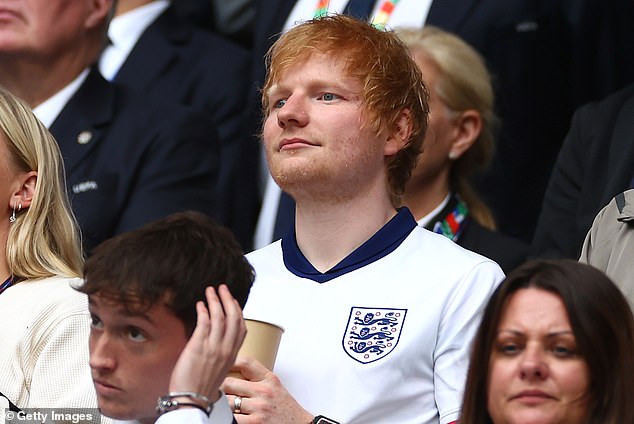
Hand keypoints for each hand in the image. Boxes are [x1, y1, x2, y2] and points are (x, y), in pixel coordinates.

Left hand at [169, 285, 246, 402]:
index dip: (238, 312)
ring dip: (215, 300)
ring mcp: (213, 347)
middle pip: (233, 317)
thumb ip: (220, 354)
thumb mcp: (218, 370)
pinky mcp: (199, 346)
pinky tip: (200, 304)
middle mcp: (225, 349)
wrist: (191, 401)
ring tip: (210, 291)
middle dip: (228, 299)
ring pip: (219, 316)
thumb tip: (215, 341)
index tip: (233, 302)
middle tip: (223, 288)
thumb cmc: (200, 389)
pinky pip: (204, 322)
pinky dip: (203, 310)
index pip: (241, 328)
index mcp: (232, 355)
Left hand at [222, 357, 313, 423]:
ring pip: (226, 401)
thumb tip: (232, 371)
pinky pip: (231, 418)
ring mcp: (259, 408)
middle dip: (218, 386)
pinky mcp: (255, 423)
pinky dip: (225, 417)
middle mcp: (264, 391)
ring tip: (213, 403)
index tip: (218, 364)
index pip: (245, 363)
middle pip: (229, 382)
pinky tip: (223, 416)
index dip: (228, 362)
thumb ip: (257, 378)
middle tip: (209, 387)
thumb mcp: (275, 386)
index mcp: (268, 379)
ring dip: (219, 404)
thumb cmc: (285, 407)